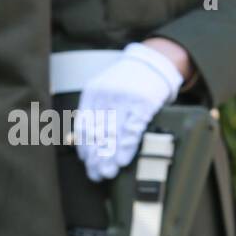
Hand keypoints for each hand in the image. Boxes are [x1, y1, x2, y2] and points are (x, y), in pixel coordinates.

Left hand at [74, 42, 182, 181]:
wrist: (153, 62)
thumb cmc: (128, 81)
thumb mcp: (105, 89)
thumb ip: (95, 110)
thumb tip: (83, 141)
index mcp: (93, 92)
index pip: (84, 123)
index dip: (84, 145)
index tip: (85, 161)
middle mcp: (106, 94)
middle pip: (97, 131)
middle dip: (95, 156)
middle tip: (96, 174)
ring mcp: (125, 98)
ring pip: (113, 132)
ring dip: (109, 156)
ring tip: (107, 172)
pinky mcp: (144, 102)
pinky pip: (133, 128)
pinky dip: (127, 146)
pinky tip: (122, 159)